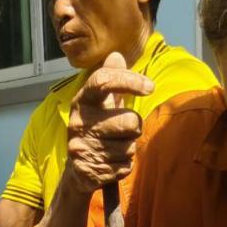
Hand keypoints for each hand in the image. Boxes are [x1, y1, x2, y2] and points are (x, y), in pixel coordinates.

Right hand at [63, 52, 151, 195]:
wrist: (77, 170)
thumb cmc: (96, 128)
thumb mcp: (100, 103)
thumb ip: (111, 79)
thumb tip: (116, 55)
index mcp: (82, 101)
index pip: (103, 81)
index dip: (129, 80)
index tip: (149, 87)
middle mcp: (78, 123)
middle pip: (129, 121)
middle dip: (135, 127)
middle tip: (125, 129)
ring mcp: (82, 148)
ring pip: (129, 147)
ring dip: (129, 148)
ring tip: (115, 147)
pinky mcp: (88, 172)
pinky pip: (124, 167)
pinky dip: (123, 166)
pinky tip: (111, 163)